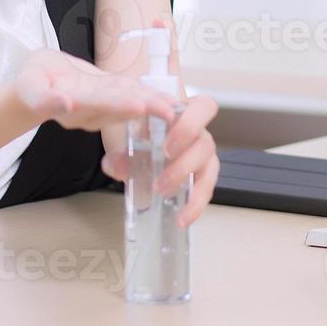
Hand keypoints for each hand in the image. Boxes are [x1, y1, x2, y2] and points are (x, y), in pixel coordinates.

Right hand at [14, 48, 176, 131]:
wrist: (36, 85)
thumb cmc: (30, 82)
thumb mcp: (29, 87)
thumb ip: (44, 98)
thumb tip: (64, 104)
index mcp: (71, 107)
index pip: (97, 104)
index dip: (118, 104)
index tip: (139, 105)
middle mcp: (90, 112)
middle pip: (119, 107)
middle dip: (145, 107)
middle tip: (168, 109)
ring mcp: (101, 107)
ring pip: (129, 104)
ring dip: (152, 104)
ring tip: (175, 106)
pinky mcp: (109, 97)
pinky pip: (131, 96)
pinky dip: (150, 96)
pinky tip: (169, 99)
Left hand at [100, 93, 219, 227]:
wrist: (131, 134)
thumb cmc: (134, 125)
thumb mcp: (122, 130)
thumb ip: (118, 146)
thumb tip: (117, 165)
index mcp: (184, 113)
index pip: (204, 108)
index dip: (191, 123)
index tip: (169, 139)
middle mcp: (197, 133)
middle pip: (206, 142)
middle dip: (186, 159)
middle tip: (164, 166)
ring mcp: (199, 155)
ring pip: (210, 166)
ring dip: (189, 182)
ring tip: (163, 192)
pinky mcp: (198, 176)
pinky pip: (204, 189)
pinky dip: (195, 204)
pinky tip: (182, 218)